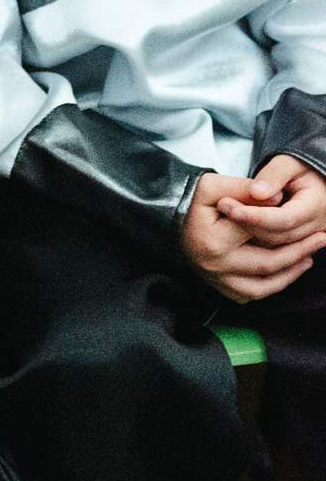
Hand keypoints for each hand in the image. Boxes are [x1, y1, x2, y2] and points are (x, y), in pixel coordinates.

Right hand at [181, 169, 325, 300]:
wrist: (169, 216)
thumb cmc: (193, 199)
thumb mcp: (214, 184)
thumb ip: (246, 189)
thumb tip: (278, 200)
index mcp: (214, 240)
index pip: (258, 231)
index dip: (281, 218)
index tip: (301, 210)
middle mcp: (215, 266)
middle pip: (268, 263)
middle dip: (300, 250)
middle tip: (322, 238)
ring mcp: (215, 280)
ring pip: (263, 287)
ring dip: (291, 275)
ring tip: (309, 258)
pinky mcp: (218, 287)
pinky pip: (250, 296)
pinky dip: (271, 287)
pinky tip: (286, 272)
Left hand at [215, 154, 325, 246]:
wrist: (315, 184)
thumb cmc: (302, 170)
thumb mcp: (289, 163)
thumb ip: (274, 175)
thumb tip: (256, 193)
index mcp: (316, 206)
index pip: (284, 219)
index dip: (255, 216)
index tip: (230, 208)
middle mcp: (315, 228)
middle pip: (276, 236)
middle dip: (246, 224)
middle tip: (222, 206)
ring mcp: (307, 240)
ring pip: (272, 247)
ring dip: (246, 233)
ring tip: (226, 211)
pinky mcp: (296, 246)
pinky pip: (272, 251)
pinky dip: (252, 240)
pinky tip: (233, 224)